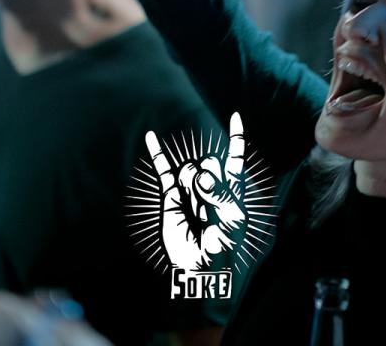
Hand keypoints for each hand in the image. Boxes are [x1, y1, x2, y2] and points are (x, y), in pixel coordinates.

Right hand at [145, 113, 246, 271]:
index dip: (235, 137)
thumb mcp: (230, 217)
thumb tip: (200, 173)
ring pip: (190, 169)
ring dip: (191, 187)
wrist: (201, 269)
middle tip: (208, 210)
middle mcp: (211, 185)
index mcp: (233, 189)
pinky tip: (150, 137)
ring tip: (196, 213)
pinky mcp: (172, 196)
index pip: (234, 158)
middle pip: (210, 163)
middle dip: (209, 180)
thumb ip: (217, 190)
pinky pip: (164, 171)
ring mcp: (191, 189)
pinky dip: (158, 154)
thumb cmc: (223, 246)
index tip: (235, 117)